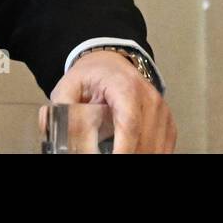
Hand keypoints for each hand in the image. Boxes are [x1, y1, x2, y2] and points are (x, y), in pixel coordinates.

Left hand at [41, 49, 176, 152]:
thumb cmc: (91, 76)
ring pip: (156, 148)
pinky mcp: (168, 123)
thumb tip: (55, 133)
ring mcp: (162, 112)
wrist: (111, 63)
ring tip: (112, 150)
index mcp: (124, 87)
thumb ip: (62, 110)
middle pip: (144, 141)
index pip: (129, 123)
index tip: (114, 160)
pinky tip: (130, 152)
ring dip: (137, 155)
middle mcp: (149, 98)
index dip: (123, 150)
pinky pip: (163, 149)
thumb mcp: (68, 88)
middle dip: (127, 155)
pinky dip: (148, 153)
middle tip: (103, 154)